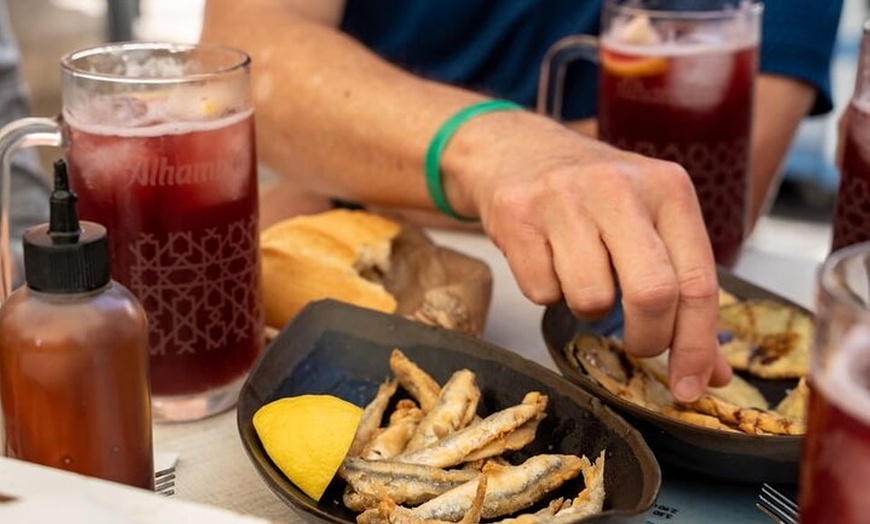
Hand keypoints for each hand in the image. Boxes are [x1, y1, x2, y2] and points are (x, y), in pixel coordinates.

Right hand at [446, 110, 731, 400]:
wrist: (515, 149)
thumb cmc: (592, 194)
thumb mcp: (649, 223)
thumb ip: (684, 290)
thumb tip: (712, 372)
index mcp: (668, 188)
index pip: (698, 281)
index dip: (698, 346)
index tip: (691, 387)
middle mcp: (620, 186)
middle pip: (652, 294)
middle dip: (646, 339)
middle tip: (636, 343)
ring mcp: (565, 198)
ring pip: (590, 299)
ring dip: (587, 306)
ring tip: (580, 272)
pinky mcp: (518, 214)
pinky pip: (542, 292)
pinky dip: (547, 291)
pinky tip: (547, 258)